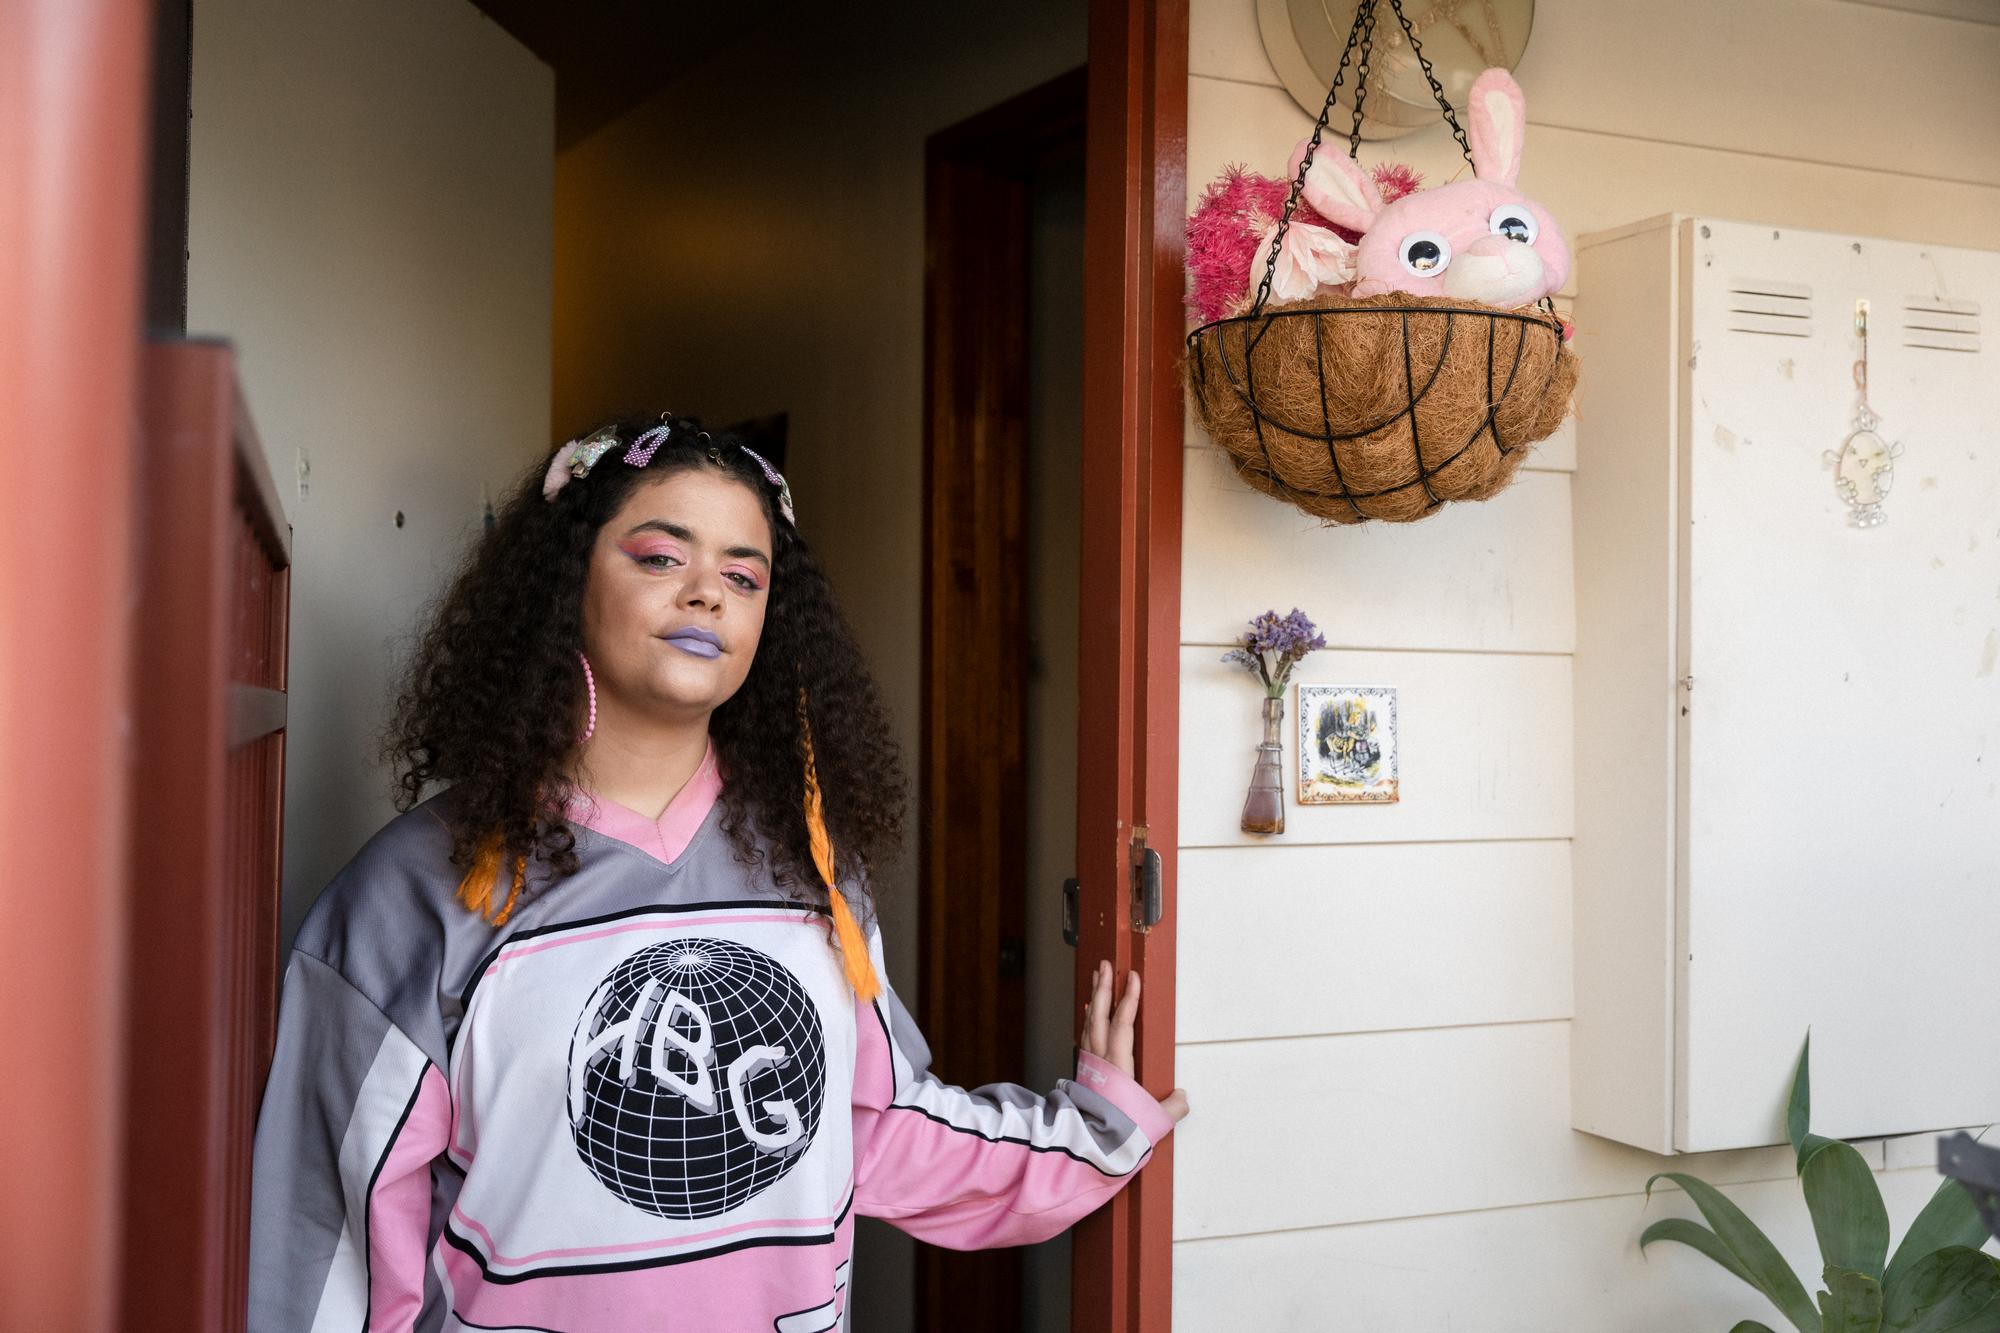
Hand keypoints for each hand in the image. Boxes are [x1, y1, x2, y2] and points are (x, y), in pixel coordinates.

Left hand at [1080, 959, 1189, 1123]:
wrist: (1087, 1151)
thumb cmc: (1118, 1134)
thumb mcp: (1153, 1121)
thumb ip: (1171, 1107)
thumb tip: (1182, 1098)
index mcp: (1117, 1066)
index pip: (1122, 1024)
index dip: (1128, 999)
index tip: (1132, 977)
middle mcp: (1099, 1061)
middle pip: (1099, 1016)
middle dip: (1103, 988)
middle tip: (1104, 965)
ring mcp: (1089, 1066)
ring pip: (1090, 1025)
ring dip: (1094, 1000)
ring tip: (1096, 980)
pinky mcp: (1084, 1074)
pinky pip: (1085, 1038)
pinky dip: (1088, 1021)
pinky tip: (1089, 1015)